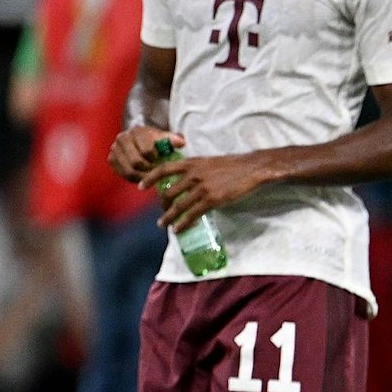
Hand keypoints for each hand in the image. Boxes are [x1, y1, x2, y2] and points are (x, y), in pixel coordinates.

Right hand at [110, 125, 181, 183]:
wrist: (141, 141)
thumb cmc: (156, 141)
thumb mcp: (166, 138)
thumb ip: (174, 139)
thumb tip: (181, 142)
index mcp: (137, 131)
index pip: (147, 150)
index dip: (155, 158)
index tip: (159, 158)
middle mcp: (123, 138)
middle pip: (136, 162)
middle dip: (148, 168)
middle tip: (155, 170)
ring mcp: (115, 149)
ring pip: (128, 170)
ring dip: (141, 176)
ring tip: (150, 175)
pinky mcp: (111, 159)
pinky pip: (122, 174)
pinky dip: (134, 178)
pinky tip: (142, 176)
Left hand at [141, 152, 269, 232]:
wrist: (251, 168)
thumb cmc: (233, 165)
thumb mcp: (209, 162)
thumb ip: (196, 170)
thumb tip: (188, 181)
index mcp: (191, 163)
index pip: (163, 169)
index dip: (150, 178)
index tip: (141, 186)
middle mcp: (192, 175)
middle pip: (169, 192)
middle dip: (163, 205)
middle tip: (162, 213)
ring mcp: (201, 188)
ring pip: (178, 206)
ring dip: (168, 218)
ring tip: (164, 225)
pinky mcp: (211, 200)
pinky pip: (191, 214)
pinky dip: (183, 223)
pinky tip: (178, 229)